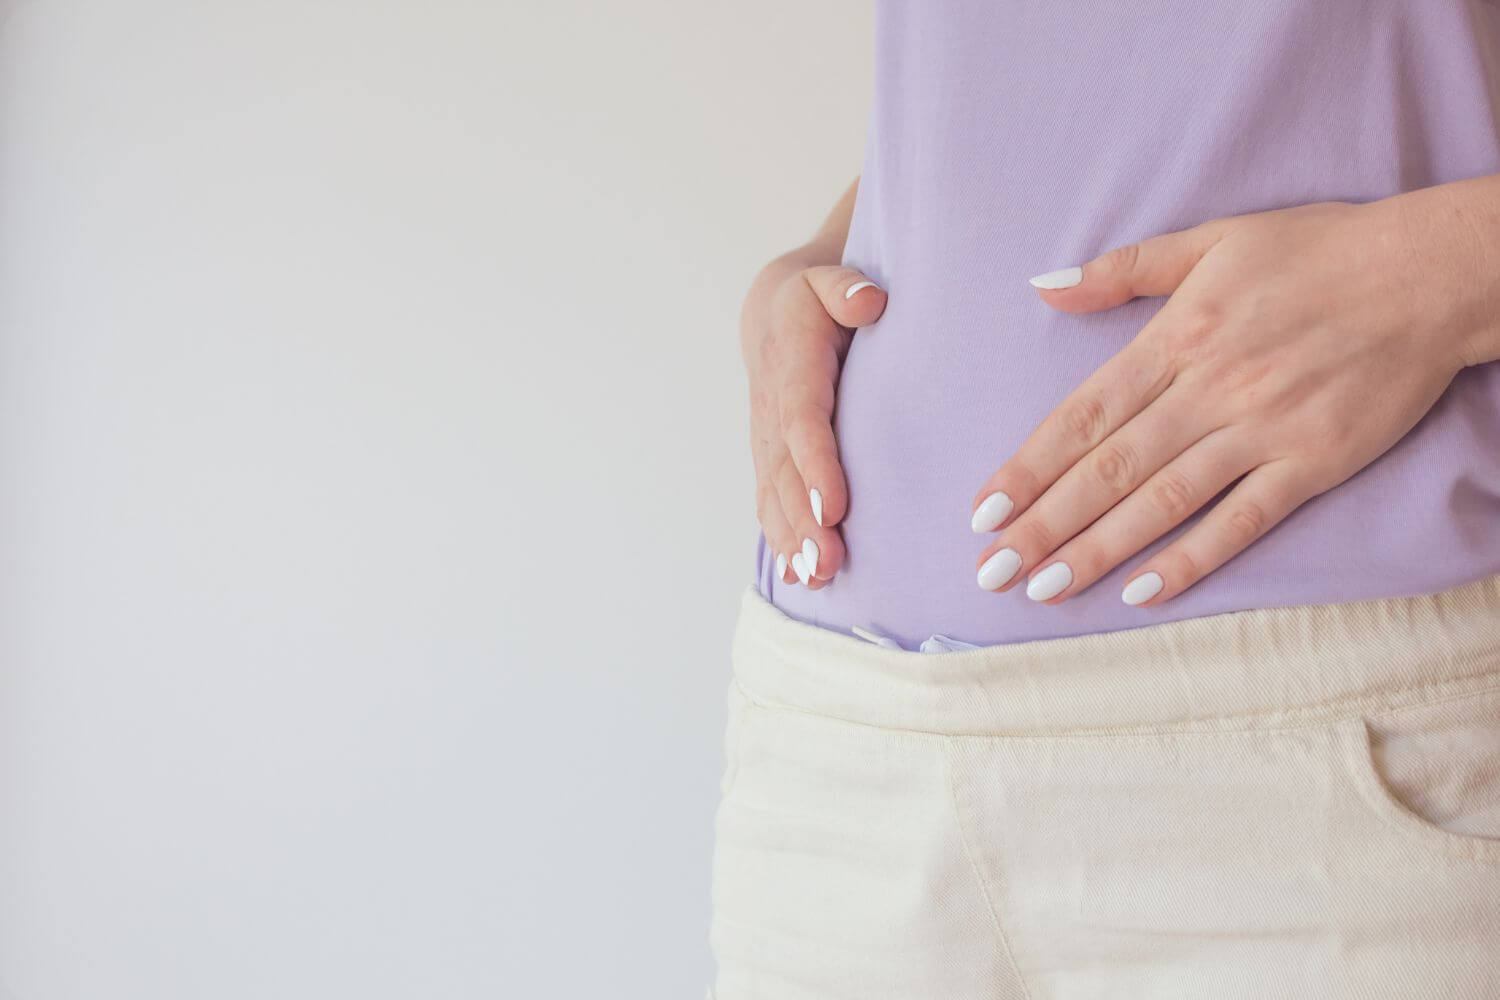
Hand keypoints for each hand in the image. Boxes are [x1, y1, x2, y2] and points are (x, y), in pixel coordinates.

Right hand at [742, 251, 885, 586]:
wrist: (774, 313)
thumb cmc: (816, 297)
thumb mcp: (830, 278)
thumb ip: (847, 287)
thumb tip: (869, 302)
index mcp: (792, 366)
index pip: (802, 421)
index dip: (814, 465)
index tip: (832, 506)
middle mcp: (772, 410)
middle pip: (786, 473)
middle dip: (803, 522)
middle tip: (826, 564)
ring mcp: (767, 440)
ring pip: (774, 495)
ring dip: (792, 541)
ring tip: (815, 579)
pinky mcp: (770, 459)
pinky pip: (770, 502)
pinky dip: (781, 540)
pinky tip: (798, 577)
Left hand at [971, 197, 1476, 606]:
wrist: (1431, 271)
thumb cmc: (1316, 251)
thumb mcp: (1213, 239)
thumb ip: (1123, 271)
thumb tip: (1043, 289)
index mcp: (1178, 336)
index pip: (1084, 414)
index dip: (1030, 466)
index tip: (982, 510)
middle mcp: (1211, 387)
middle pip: (1111, 468)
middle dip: (1044, 523)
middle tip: (991, 570)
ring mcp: (1263, 429)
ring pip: (1163, 500)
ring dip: (1097, 549)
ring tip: (1042, 587)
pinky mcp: (1314, 462)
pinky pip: (1242, 519)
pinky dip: (1191, 558)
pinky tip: (1140, 592)